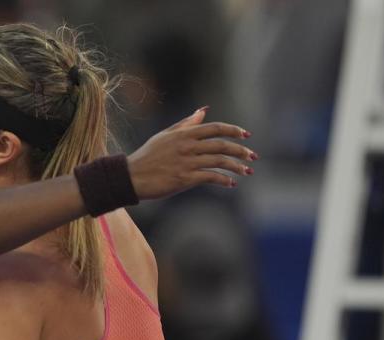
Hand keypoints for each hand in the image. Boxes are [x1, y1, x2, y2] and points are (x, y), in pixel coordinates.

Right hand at [128, 107, 256, 199]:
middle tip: (252, 156)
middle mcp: (188, 146)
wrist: (131, 176)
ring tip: (247, 171)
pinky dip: (224, 180)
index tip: (246, 135)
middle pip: (222, 145)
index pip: (216, 128)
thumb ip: (186, 124)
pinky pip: (211, 177)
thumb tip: (203, 111)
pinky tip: (231, 183)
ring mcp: (187, 162)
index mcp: (184, 134)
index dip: (234, 130)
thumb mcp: (165, 135)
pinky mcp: (185, 178)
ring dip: (237, 166)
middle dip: (241, 150)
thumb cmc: (147, 156)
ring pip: (220, 161)